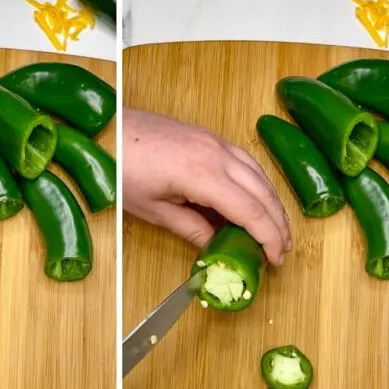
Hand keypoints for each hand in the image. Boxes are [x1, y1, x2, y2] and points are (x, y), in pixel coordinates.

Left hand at [121, 108, 291, 265]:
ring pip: (260, 174)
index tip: (276, 259)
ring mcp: (215, 141)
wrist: (105, 129)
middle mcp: (217, 154)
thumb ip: (191, 229)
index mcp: (203, 175)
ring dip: (273, 203)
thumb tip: (216, 249)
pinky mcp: (209, 136)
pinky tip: (260, 199)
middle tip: (283, 249)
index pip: (251, 211)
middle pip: (263, 192)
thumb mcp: (154, 210)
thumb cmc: (121, 169)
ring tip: (278, 228)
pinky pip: (246, 161)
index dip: (268, 238)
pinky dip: (259, 183)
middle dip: (278, 223)